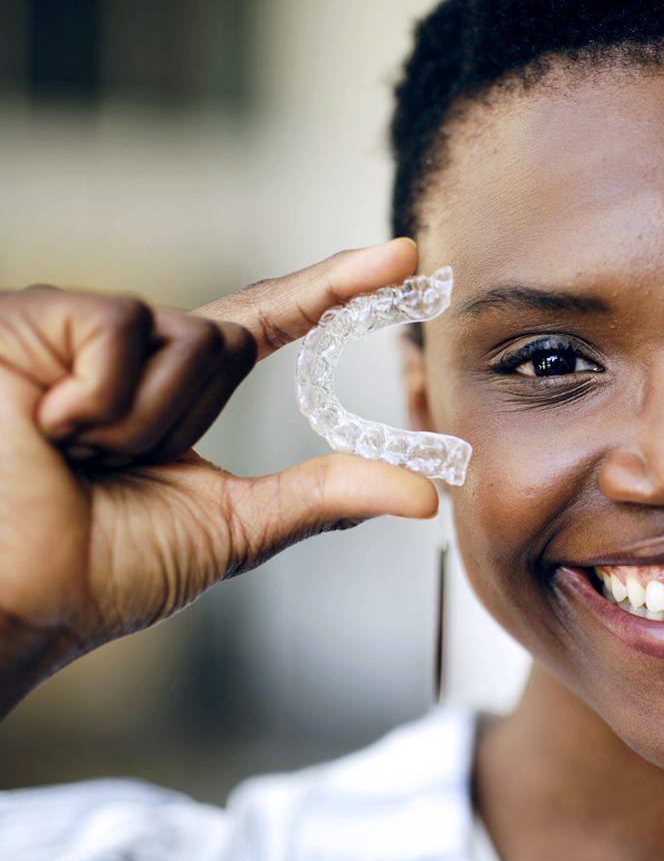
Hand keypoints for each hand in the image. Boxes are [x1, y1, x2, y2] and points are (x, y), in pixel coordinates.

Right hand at [0, 239, 437, 716]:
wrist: (5, 603)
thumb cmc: (95, 573)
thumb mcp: (232, 526)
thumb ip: (324, 496)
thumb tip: (425, 494)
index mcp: (169, 395)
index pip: (267, 322)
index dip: (334, 288)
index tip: (402, 258)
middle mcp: (128, 353)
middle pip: (226, 339)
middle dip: (190, 419)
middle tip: (114, 470)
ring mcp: (77, 330)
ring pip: (187, 334)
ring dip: (148, 420)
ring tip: (74, 456)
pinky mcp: (34, 316)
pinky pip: (123, 328)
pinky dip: (101, 397)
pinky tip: (45, 427)